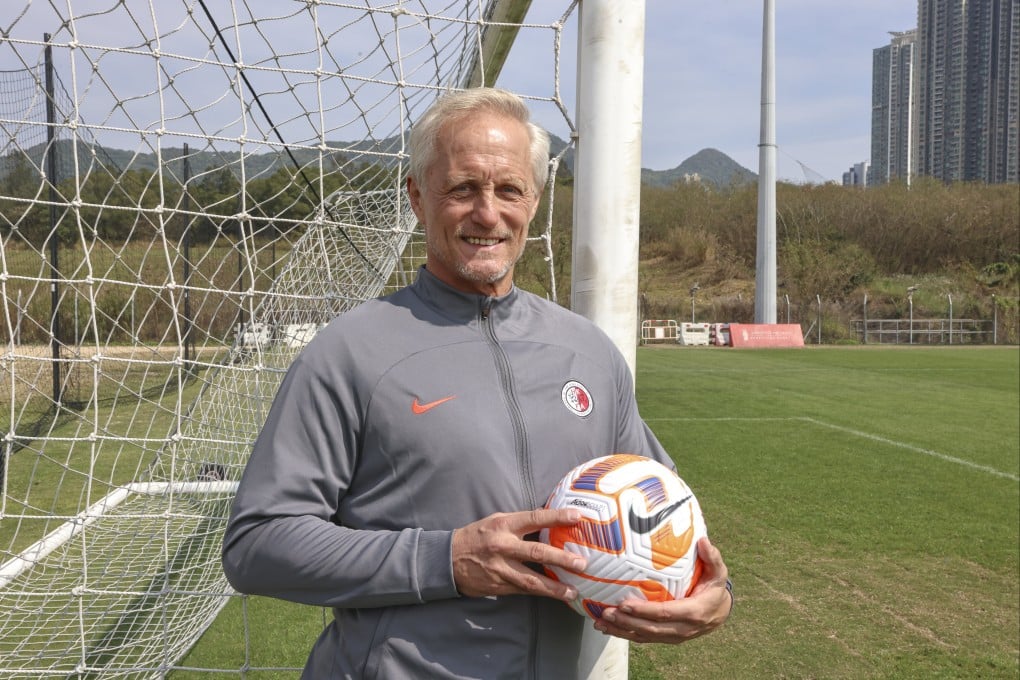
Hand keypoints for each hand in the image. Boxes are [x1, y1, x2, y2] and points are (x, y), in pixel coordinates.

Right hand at [452, 508, 586, 602]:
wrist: (447, 559)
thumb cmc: (477, 536)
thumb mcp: (496, 522)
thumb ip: (519, 523)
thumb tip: (548, 520)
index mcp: (504, 525)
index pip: (535, 518)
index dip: (556, 517)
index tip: (577, 516)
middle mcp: (503, 546)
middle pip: (537, 552)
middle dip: (561, 558)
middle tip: (581, 563)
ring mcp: (500, 568)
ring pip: (531, 579)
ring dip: (554, 587)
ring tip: (573, 591)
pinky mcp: (499, 585)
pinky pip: (523, 590)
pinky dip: (540, 593)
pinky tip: (555, 596)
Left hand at [593, 536, 731, 643]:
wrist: (720, 612)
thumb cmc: (715, 588)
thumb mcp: (718, 572)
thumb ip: (712, 558)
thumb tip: (704, 541)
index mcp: (693, 612)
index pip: (665, 613)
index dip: (644, 610)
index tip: (624, 603)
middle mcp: (682, 628)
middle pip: (650, 628)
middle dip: (627, 622)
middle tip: (606, 611)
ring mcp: (673, 636)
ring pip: (644, 636)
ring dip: (621, 630)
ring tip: (600, 622)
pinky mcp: (665, 638)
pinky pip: (643, 638)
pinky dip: (624, 634)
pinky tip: (607, 627)